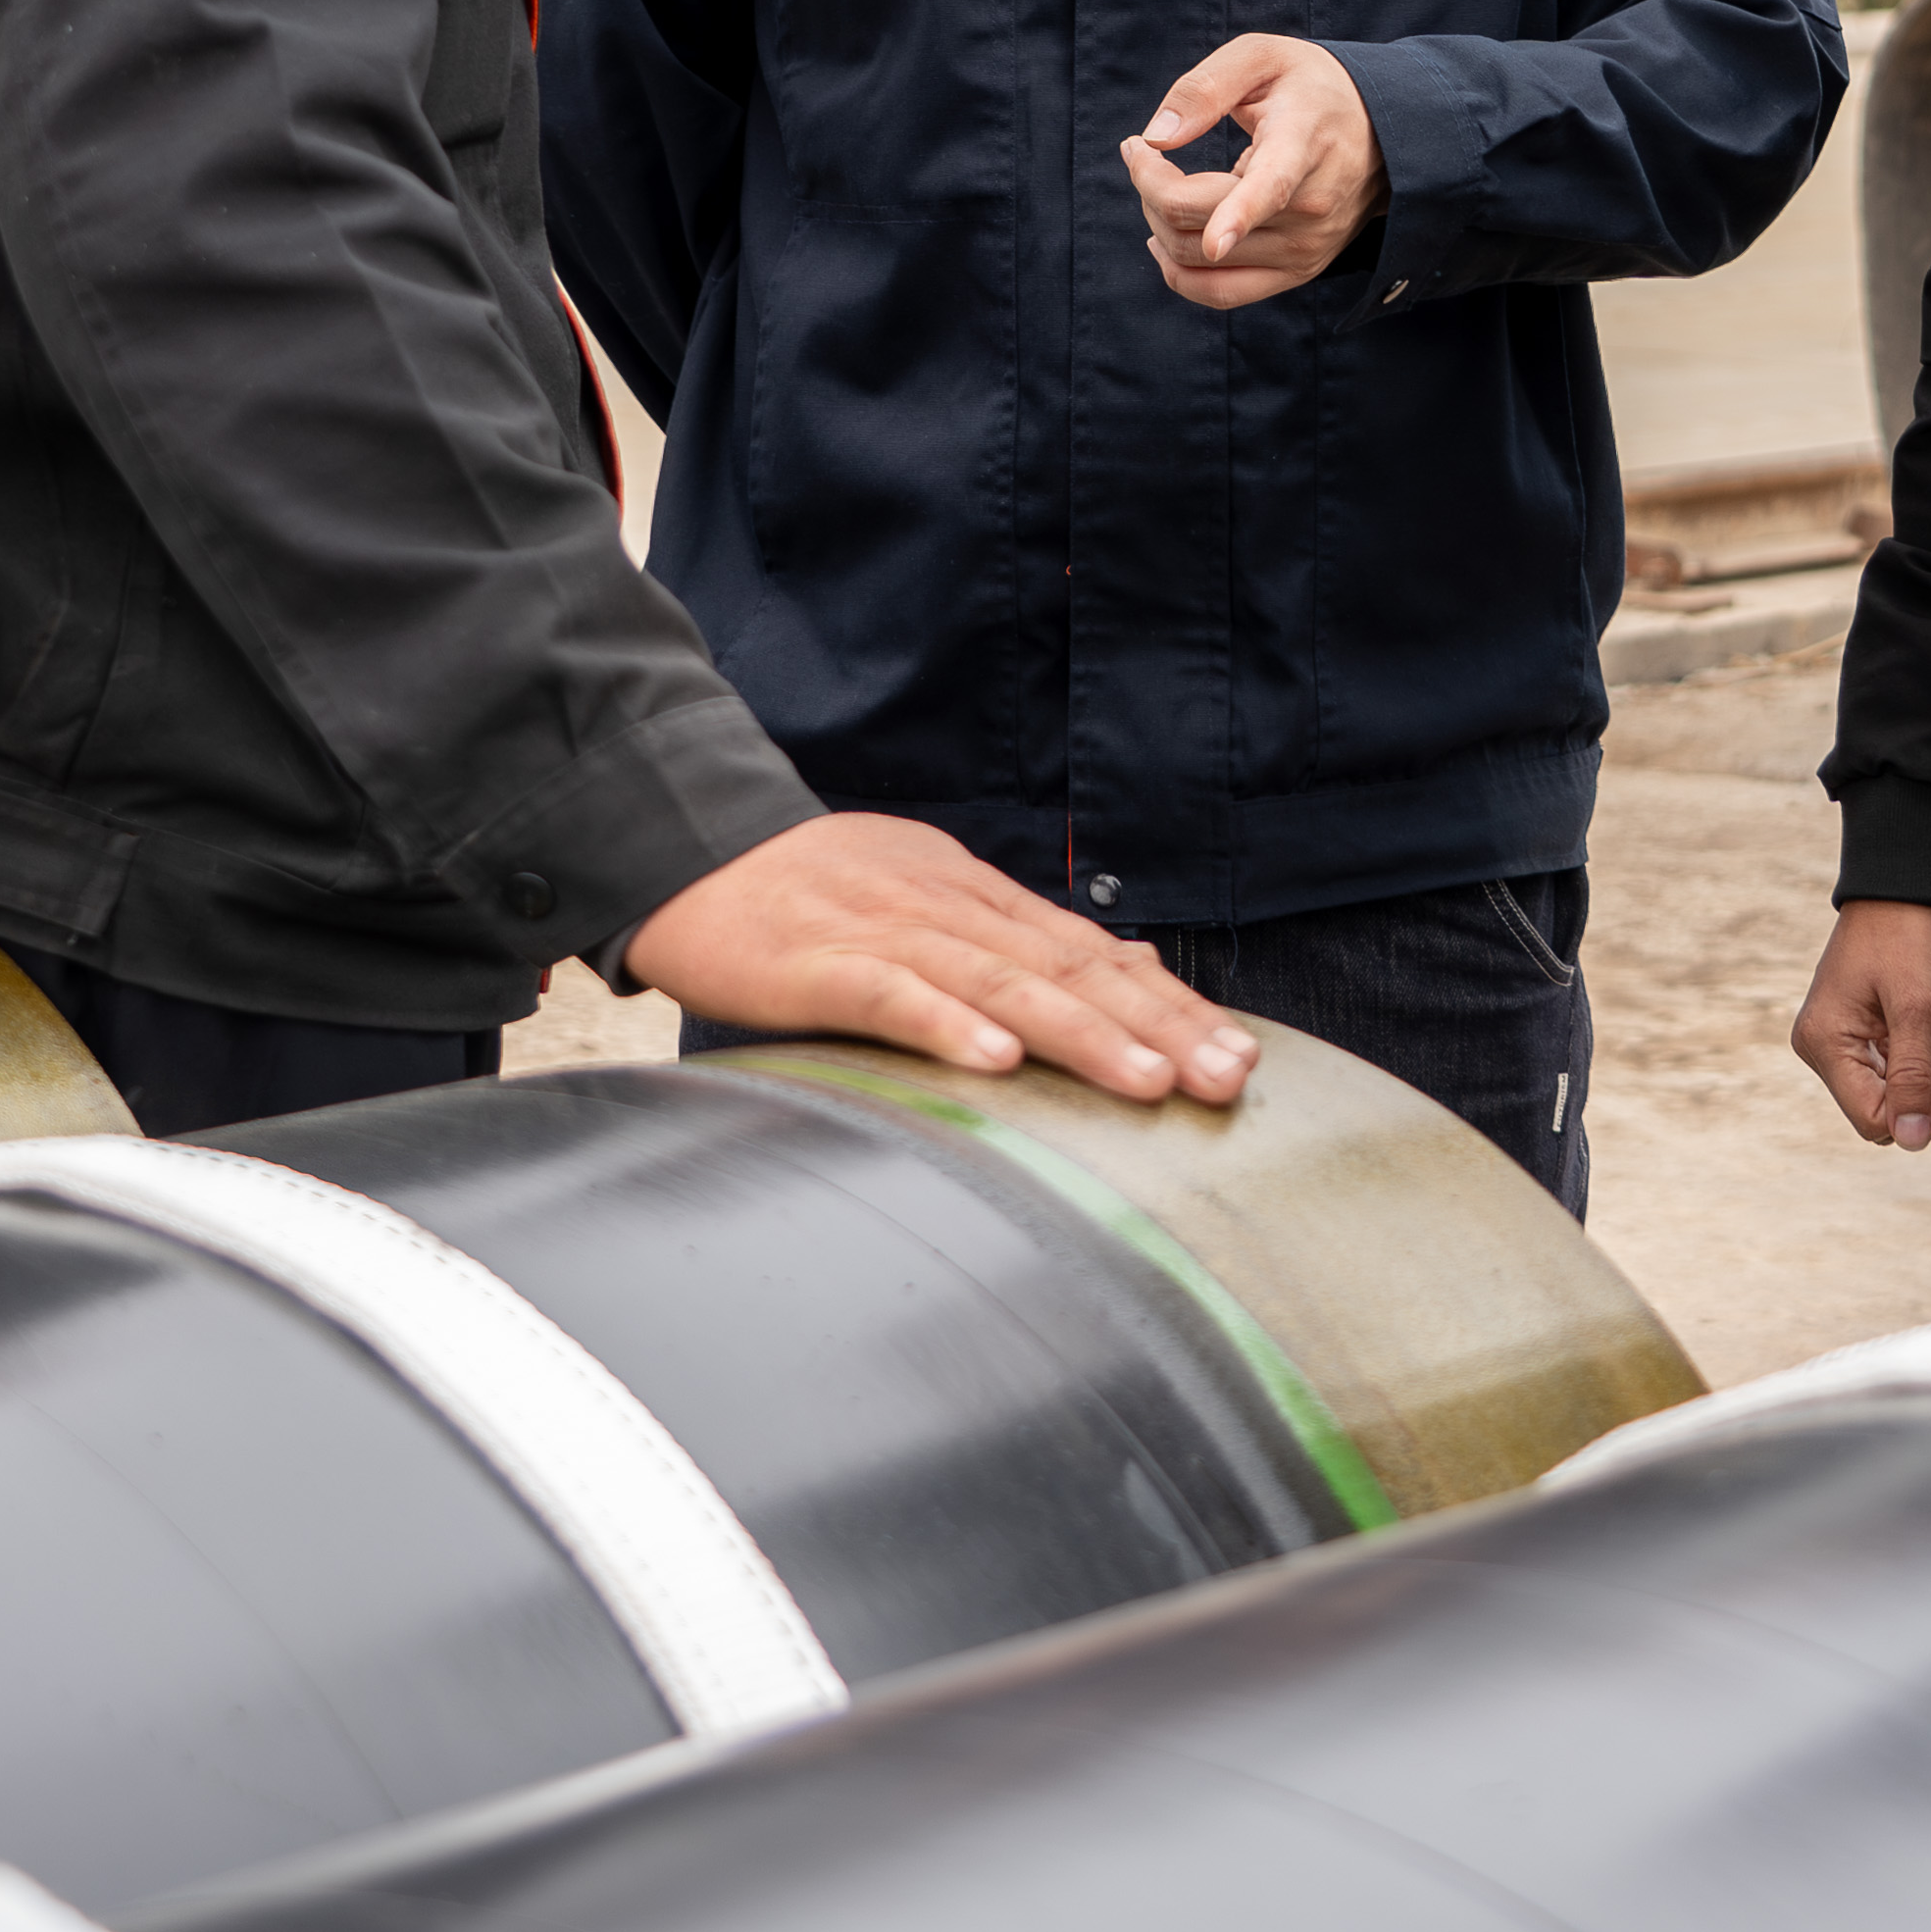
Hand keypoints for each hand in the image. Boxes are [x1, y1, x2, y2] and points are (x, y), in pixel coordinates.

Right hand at [625, 811, 1260, 1105]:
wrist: (687, 850)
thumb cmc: (813, 892)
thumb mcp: (934, 896)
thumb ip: (1027, 935)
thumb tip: (1138, 960)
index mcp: (979, 900)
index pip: (1094, 954)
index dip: (1172, 1004)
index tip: (1242, 1055)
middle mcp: (949, 909)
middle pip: (1068, 968)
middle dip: (1156, 1025)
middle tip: (1227, 1078)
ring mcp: (885, 931)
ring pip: (999, 981)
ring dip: (1079, 1032)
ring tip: (1146, 1082)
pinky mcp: (817, 961)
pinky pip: (889, 993)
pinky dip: (945, 1024)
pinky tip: (994, 1060)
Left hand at [1122, 32, 1381, 309]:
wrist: (1382, 130)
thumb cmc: (1309, 86)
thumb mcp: (1263, 56)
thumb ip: (1205, 87)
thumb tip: (1157, 138)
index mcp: (1301, 144)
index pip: (1271, 187)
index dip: (1239, 216)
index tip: (1215, 240)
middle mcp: (1310, 207)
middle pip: (1203, 224)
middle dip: (1149, 184)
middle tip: (1141, 148)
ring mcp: (1306, 248)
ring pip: (1200, 260)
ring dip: (1158, 222)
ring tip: (1157, 182)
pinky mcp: (1298, 273)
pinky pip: (1221, 293)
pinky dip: (1178, 273)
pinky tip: (1161, 239)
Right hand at [1790, 898, 1930, 1150]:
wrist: (1904, 889)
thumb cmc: (1908, 938)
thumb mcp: (1918, 1008)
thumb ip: (1915, 1077)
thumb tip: (1913, 1143)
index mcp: (1824, 1043)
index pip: (1872, 1120)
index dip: (1915, 1106)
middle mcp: (1820, 1049)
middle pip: (1880, 1114)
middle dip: (1922, 1091)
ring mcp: (1836, 1044)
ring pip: (1889, 1099)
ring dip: (1925, 1078)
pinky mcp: (1854, 1037)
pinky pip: (1889, 1077)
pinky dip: (1919, 1064)